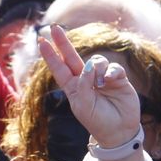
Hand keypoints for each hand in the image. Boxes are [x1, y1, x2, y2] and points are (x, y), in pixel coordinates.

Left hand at [36, 24, 142, 148]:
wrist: (119, 132)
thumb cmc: (97, 121)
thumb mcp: (83, 107)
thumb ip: (83, 86)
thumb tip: (87, 65)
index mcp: (73, 87)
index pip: (59, 68)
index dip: (50, 55)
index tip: (41, 41)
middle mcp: (85, 80)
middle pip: (72, 56)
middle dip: (63, 42)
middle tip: (54, 28)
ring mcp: (102, 78)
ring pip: (96, 60)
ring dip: (96, 68)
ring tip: (101, 84)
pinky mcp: (118, 78)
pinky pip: (113, 67)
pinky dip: (111, 72)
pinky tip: (110, 80)